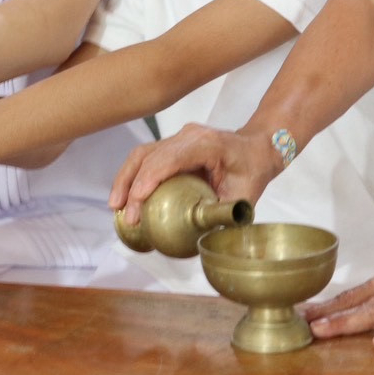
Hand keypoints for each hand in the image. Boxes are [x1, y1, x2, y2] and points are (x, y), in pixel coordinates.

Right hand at [108, 122, 281, 224]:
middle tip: (124, 213)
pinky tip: (127, 197)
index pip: (169, 158)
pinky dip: (133, 175)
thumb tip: (201, 239)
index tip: (136, 204)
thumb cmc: (252, 170)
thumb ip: (222, 215)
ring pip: (142, 153)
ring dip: (125, 178)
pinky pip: (147, 156)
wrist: (257, 148)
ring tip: (116, 205)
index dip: (148, 179)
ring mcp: (178, 137)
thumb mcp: (244, 196)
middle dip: (131, 184)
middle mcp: (188, 136)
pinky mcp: (172, 144)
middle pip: (149, 155)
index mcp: (206, 144)